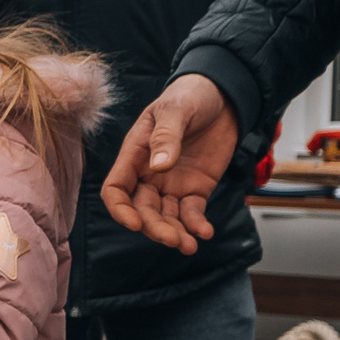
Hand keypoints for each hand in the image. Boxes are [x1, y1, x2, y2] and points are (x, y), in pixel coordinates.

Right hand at [100, 74, 242, 254]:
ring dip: (175, 233)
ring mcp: (172, 184)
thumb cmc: (190, 95)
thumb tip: (159, 167)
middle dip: (155, 228)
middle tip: (174, 240)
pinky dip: (197, 225)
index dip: (121, 210)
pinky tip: (206, 232)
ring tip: (190, 245)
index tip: (136, 224)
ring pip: (166, 217)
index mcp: (134, 154)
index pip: (116, 189)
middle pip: (142, 210)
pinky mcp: (196, 188)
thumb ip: (165, 137)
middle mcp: (149, 174)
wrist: (223, 95)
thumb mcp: (176, 110)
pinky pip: (192, 212)